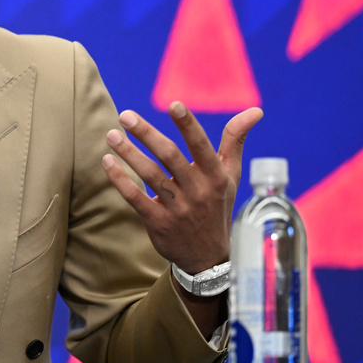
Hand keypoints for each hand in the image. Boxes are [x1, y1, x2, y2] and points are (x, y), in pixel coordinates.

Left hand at [101, 101, 263, 273]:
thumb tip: (256, 110)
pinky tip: (107, 161)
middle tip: (125, 115)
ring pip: (150, 175)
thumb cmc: (217, 205)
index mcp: (216, 176)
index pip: (202, 146)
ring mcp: (178, 208)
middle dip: (147, 133)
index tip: (174, 105)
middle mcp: (198, 191)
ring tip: (111, 135)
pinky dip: (120, 179)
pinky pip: (135, 198)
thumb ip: (235, 141)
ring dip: (128, 153)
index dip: (189, 125)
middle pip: (170, 156)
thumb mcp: (230, 175)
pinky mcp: (158, 223)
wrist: (208, 257)